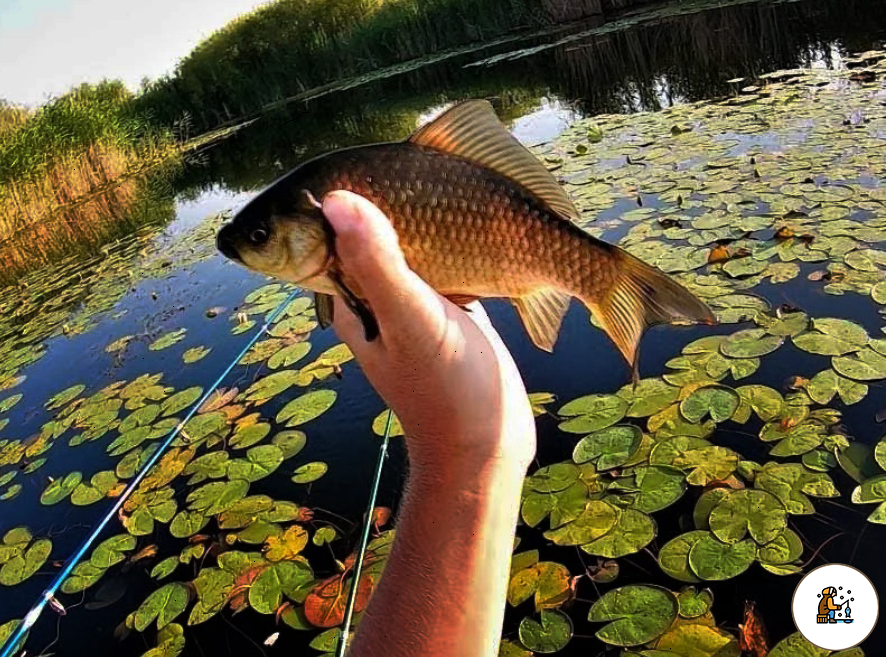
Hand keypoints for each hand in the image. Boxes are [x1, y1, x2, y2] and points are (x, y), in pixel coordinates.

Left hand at [322, 190, 535, 474]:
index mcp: (350, 297)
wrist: (488, 449)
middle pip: (373, 233)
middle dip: (392, 198)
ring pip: (413, 244)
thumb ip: (377, 261)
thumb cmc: (446, 391)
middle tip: (421, 166)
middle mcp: (376, 298)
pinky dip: (459, 241)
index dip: (345, 194)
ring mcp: (414, 305)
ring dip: (430, 216)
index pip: (330, 231)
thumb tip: (339, 197)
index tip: (375, 162)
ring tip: (452, 183)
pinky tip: (480, 220)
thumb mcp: (411, 320)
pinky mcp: (450, 311)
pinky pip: (447, 263)